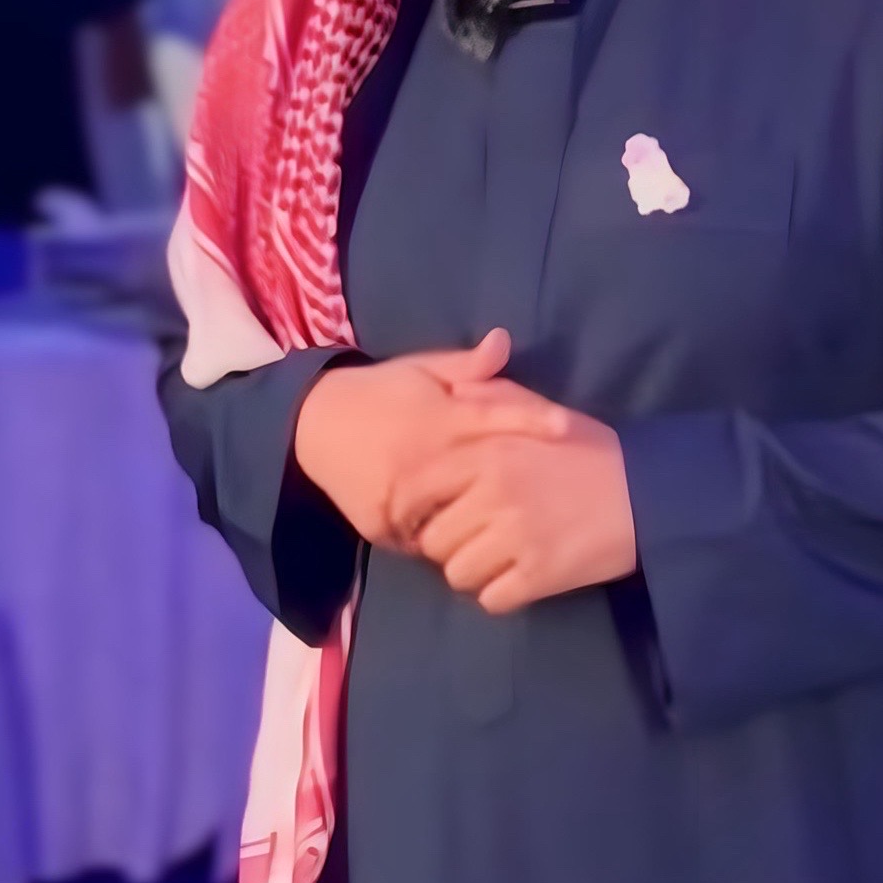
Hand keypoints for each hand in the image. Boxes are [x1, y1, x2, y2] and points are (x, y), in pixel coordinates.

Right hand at [292, 330, 566, 549]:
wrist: (312, 427)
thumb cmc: (379, 392)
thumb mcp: (420, 369)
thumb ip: (466, 366)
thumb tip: (505, 339)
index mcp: (435, 416)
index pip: (493, 416)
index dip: (533, 420)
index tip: (569, 426)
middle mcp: (421, 459)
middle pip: (483, 475)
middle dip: (519, 481)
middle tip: (556, 485)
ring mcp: (400, 498)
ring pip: (457, 517)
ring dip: (486, 518)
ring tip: (523, 519)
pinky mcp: (382, 526)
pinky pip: (424, 542)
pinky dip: (447, 541)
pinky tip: (473, 543)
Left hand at [409, 392, 635, 613]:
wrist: (647, 490)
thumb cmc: (587, 448)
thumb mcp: (537, 409)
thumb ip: (488, 396)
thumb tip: (448, 394)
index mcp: (489, 451)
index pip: (418, 490)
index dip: (419, 507)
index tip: (436, 511)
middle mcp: (495, 494)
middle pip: (434, 541)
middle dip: (450, 543)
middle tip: (474, 537)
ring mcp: (516, 538)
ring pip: (457, 575)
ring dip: (474, 571)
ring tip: (497, 556)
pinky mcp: (539, 575)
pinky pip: (491, 600)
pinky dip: (501, 593)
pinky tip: (519, 574)